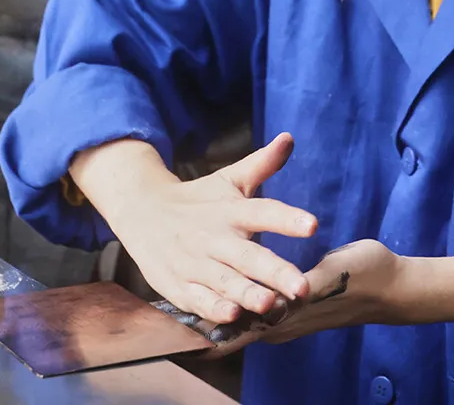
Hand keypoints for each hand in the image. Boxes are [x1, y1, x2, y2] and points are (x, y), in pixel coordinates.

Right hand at [80, 133, 317, 327]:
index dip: (287, 219)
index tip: (312, 225)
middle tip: (302, 287)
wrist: (140, 212)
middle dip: (274, 272)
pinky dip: (212, 308)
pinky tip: (231, 316)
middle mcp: (214, 237)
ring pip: (223, 281)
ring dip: (246, 293)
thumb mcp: (228, 180)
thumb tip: (289, 138)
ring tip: (269, 304)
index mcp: (231, 210)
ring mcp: (195, 263)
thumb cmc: (197, 200)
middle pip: (247, 256)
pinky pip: (197, 299)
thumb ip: (262, 164)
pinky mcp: (179, 286)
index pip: (263, 212)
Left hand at [155, 238, 398, 357]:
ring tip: (189, 307)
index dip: (210, 329)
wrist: (393, 286)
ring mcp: (291, 319)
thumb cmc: (365, 275)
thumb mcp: (332, 275)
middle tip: (173, 321)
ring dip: (221, 316)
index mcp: (290, 316)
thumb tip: (272, 297)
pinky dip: (241, 308)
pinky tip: (227, 298)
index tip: (180, 332)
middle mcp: (285, 324)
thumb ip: (301, 286)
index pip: (240, 330)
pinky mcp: (297, 309)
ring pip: (246, 320)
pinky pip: (260, 313)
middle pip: (235, 328)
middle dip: (208, 324)